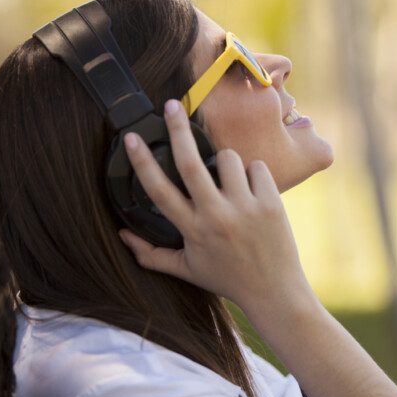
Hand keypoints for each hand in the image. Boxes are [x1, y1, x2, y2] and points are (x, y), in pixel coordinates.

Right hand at [118, 99, 314, 313]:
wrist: (274, 291)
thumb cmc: (228, 278)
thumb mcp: (187, 270)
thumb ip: (151, 254)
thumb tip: (121, 234)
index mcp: (192, 230)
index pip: (159, 191)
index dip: (142, 162)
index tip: (132, 137)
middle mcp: (216, 216)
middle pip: (191, 164)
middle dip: (178, 130)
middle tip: (171, 105)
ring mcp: (245, 208)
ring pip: (228, 158)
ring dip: (226, 161)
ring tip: (230, 182)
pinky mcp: (271, 203)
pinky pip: (256, 167)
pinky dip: (252, 173)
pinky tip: (253, 191)